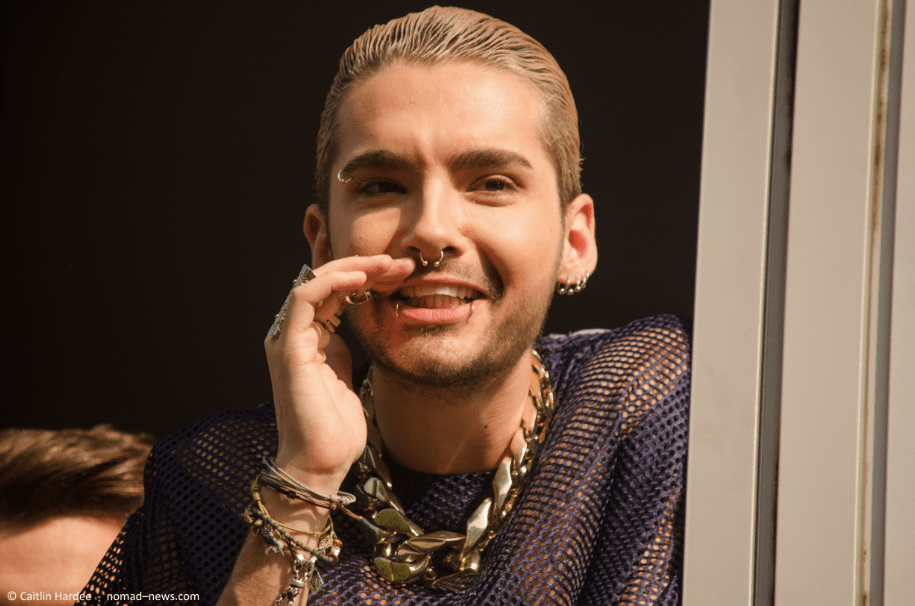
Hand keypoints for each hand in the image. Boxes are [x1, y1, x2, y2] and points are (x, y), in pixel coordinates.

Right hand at [264, 254, 413, 494]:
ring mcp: (289, 340)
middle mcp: (294, 335)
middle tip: (400, 263)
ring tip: (386, 264)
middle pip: (326, 282)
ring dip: (353, 267)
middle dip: (365, 267)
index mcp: (308, 339)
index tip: (401, 272)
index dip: (366, 276)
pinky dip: (331, 282)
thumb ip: (343, 347)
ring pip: (314, 282)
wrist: (321, 463)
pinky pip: (304, 300)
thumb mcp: (346, 375)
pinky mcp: (289, 349)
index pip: (333, 292)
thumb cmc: (335, 428)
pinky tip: (361, 276)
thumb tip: (352, 322)